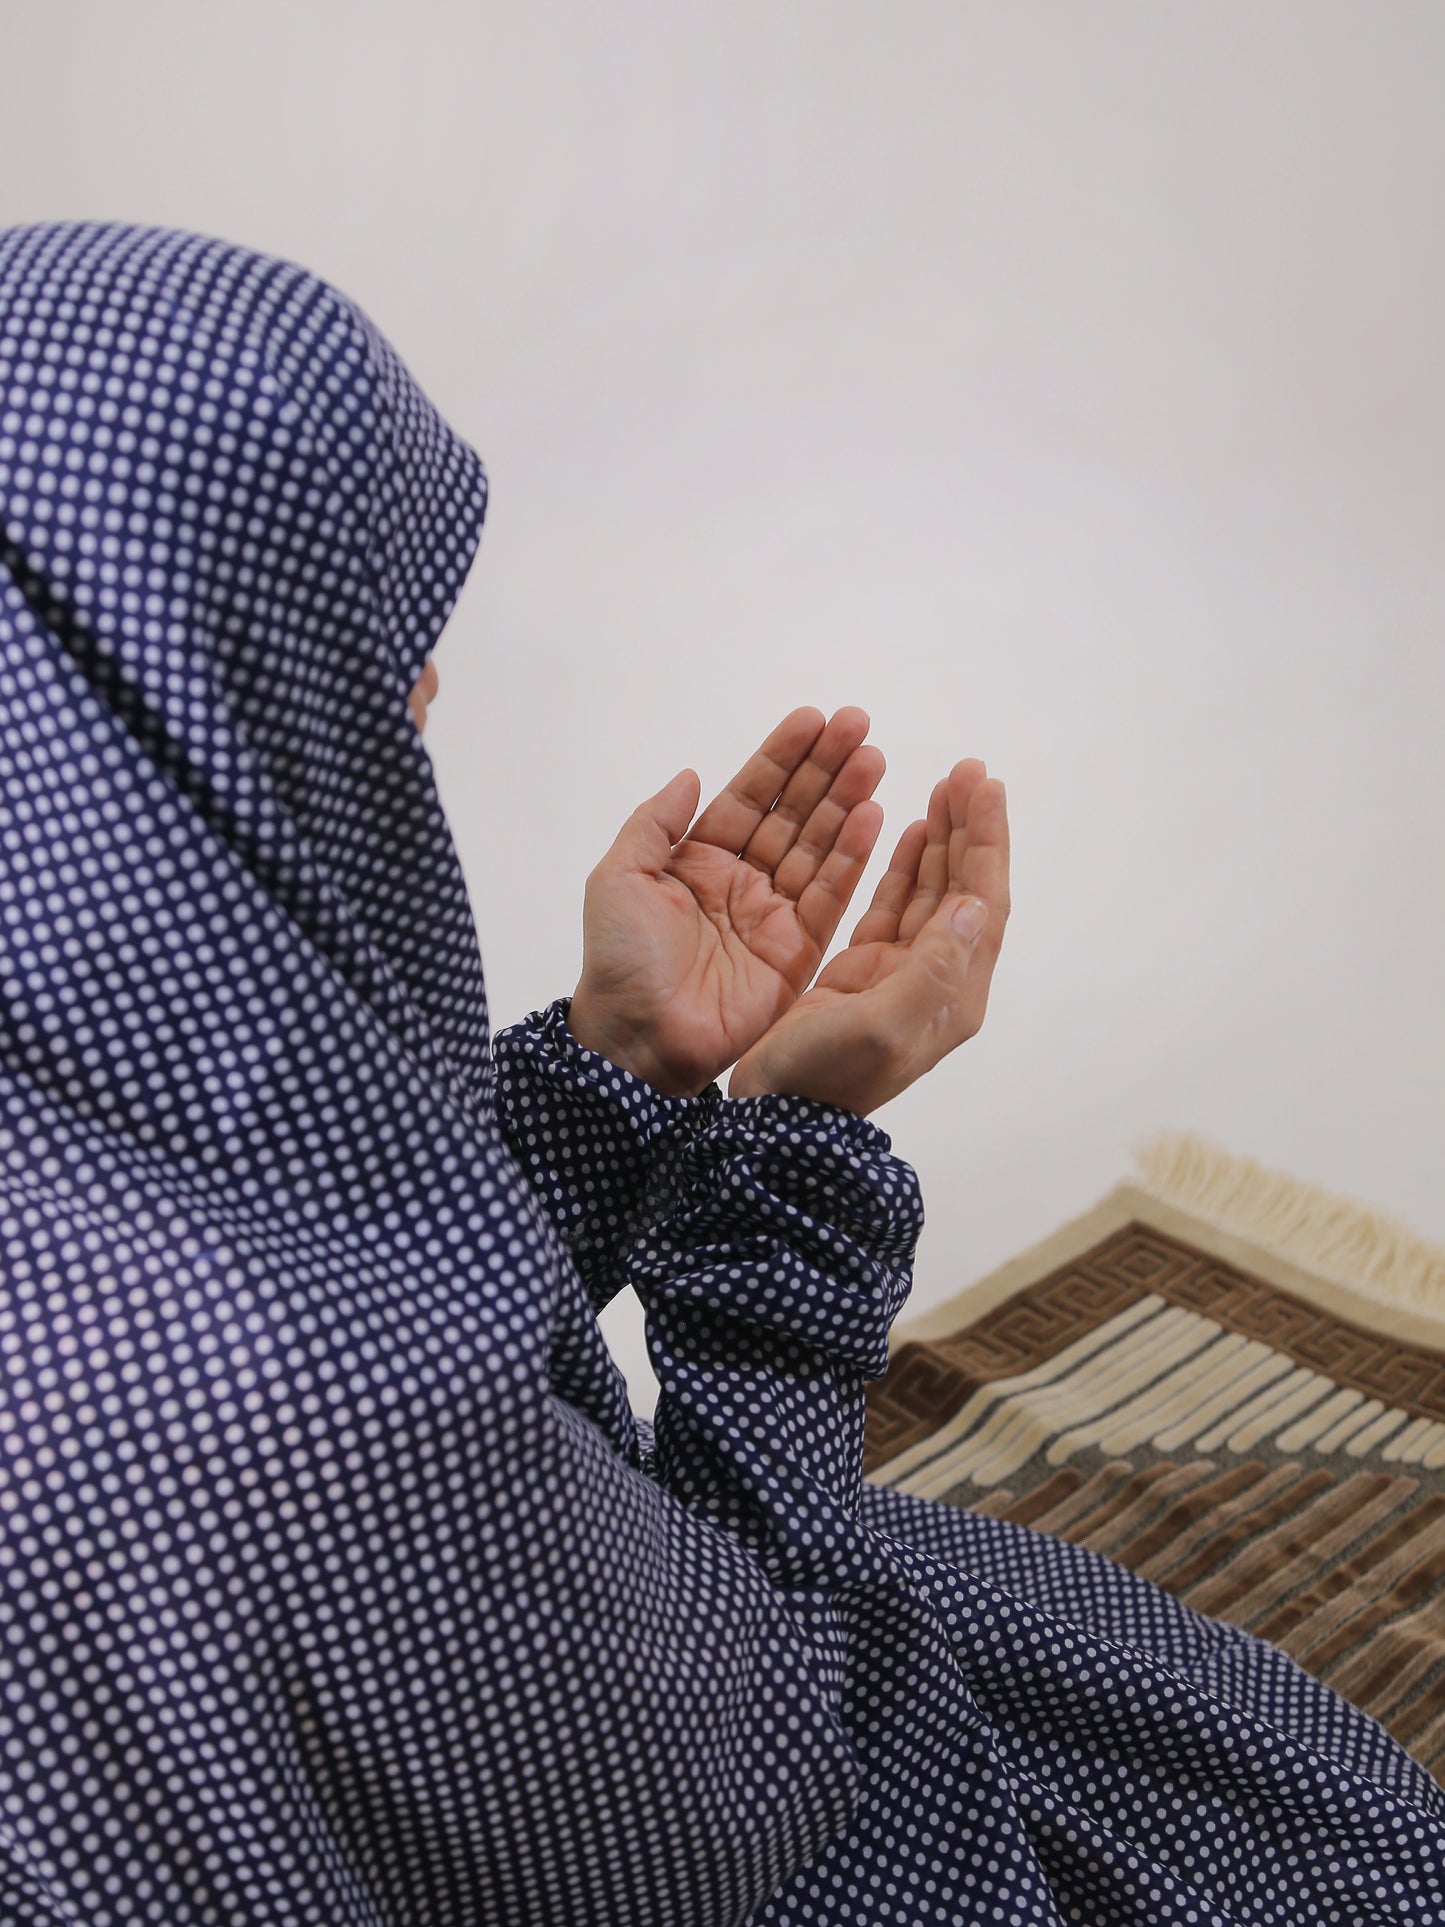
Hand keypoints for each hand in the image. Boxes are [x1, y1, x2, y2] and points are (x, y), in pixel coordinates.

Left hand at [568, 708, 887, 1096]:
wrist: (638, 1038)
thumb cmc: (620, 961)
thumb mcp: (620, 878)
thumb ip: (655, 824)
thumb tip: (692, 774)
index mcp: (699, 861)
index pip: (750, 796)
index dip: (781, 758)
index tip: (814, 718)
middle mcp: (743, 881)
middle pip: (793, 813)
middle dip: (826, 768)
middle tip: (859, 724)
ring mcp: (774, 914)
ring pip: (818, 846)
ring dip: (847, 801)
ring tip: (874, 758)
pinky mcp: (799, 951)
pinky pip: (831, 895)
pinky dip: (853, 856)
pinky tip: (873, 815)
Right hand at [726, 763, 1009, 1118]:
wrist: (780, 1116)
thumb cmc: (826, 1075)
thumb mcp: (882, 1025)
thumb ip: (933, 966)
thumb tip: (978, 906)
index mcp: (952, 993)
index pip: (984, 901)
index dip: (987, 841)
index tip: (986, 784)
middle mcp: (937, 980)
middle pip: (966, 889)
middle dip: (971, 828)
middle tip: (969, 769)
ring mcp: (902, 975)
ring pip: (934, 892)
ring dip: (943, 839)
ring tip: (947, 784)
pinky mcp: (866, 972)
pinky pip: (897, 906)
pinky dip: (907, 867)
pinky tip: (912, 830)